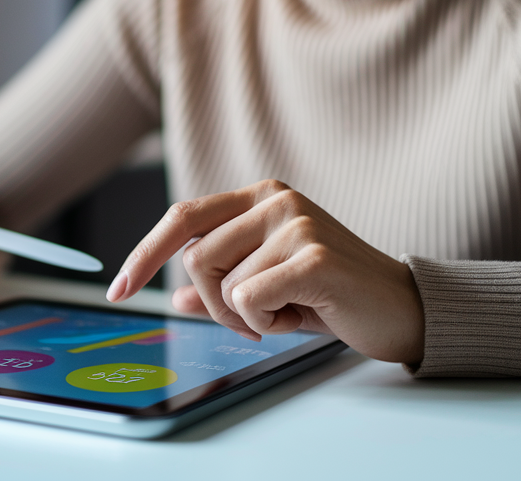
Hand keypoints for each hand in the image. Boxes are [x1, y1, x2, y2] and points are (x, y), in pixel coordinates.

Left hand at [106, 180, 424, 364]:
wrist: (402, 310)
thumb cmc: (333, 296)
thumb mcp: (267, 288)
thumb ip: (221, 285)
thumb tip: (176, 296)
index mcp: (261, 197)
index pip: (182, 218)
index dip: (144, 254)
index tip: (118, 288)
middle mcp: (275, 200)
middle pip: (196, 260)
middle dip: (215, 303)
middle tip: (255, 318)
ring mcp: (296, 223)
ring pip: (221, 284)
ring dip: (245, 316)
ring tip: (289, 310)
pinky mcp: (313, 256)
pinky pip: (248, 299)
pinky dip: (266, 322)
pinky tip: (302, 315)